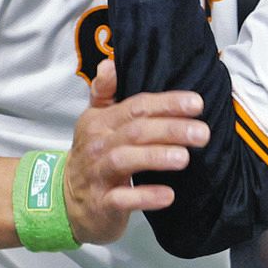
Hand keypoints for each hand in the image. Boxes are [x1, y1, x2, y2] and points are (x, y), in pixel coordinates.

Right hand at [64, 60, 210, 244]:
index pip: (137, 106)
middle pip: (136, 131)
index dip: (167, 103)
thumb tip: (110, 63)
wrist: (65, 202)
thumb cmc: (92, 155)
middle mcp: (98, 145)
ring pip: (126, 161)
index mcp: (100, 121)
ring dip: (156, 157)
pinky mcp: (100, 204)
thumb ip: (105, 91)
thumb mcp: (94, 120)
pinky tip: (168, 195)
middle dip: (171, 129)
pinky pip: (121, 199)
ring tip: (184, 157)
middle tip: (202, 133)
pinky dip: (144, 197)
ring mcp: (97, 175)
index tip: (197, 103)